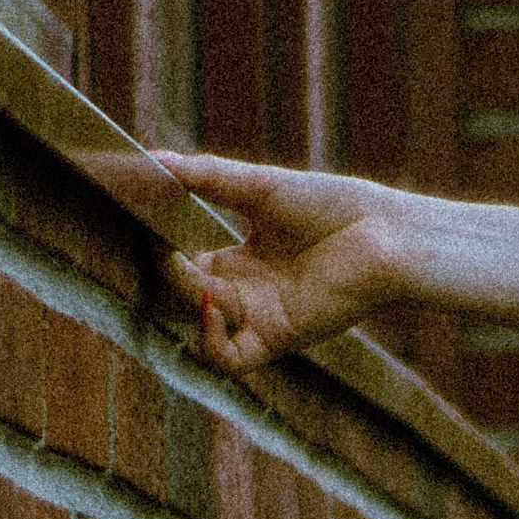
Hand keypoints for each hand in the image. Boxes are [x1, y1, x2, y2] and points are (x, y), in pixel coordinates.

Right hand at [154, 160, 423, 372]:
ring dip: (182, 301)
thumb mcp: (257, 187)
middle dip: (162, 275)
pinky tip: (211, 300)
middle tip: (154, 244)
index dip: (155, 251)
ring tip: (182, 267)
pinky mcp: (277, 339)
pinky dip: (209, 338)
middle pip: (182, 301)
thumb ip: (205, 177)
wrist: (383, 234)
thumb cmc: (332, 206)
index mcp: (239, 263)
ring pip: (197, 328)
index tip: (135, 223)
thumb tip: (152, 158)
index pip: (180, 269)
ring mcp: (259, 320)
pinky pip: (228, 360)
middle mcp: (245, 296)